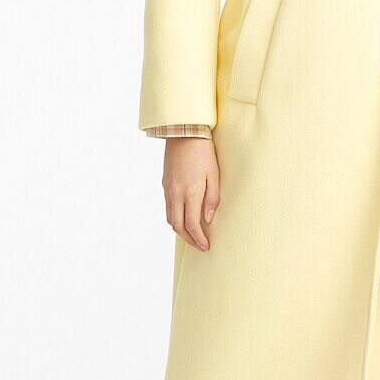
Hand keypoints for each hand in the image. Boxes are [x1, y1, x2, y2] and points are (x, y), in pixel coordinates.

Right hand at [162, 136, 220, 251]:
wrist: (184, 133)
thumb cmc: (204, 152)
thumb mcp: (214, 175)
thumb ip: (212, 199)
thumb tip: (208, 220)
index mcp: (190, 192)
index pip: (192, 225)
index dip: (199, 239)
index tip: (206, 246)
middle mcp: (176, 193)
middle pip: (178, 226)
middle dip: (188, 239)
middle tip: (199, 246)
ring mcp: (168, 189)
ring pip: (170, 218)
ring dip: (180, 230)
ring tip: (192, 235)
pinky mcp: (164, 184)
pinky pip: (167, 207)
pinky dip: (175, 218)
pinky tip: (184, 218)